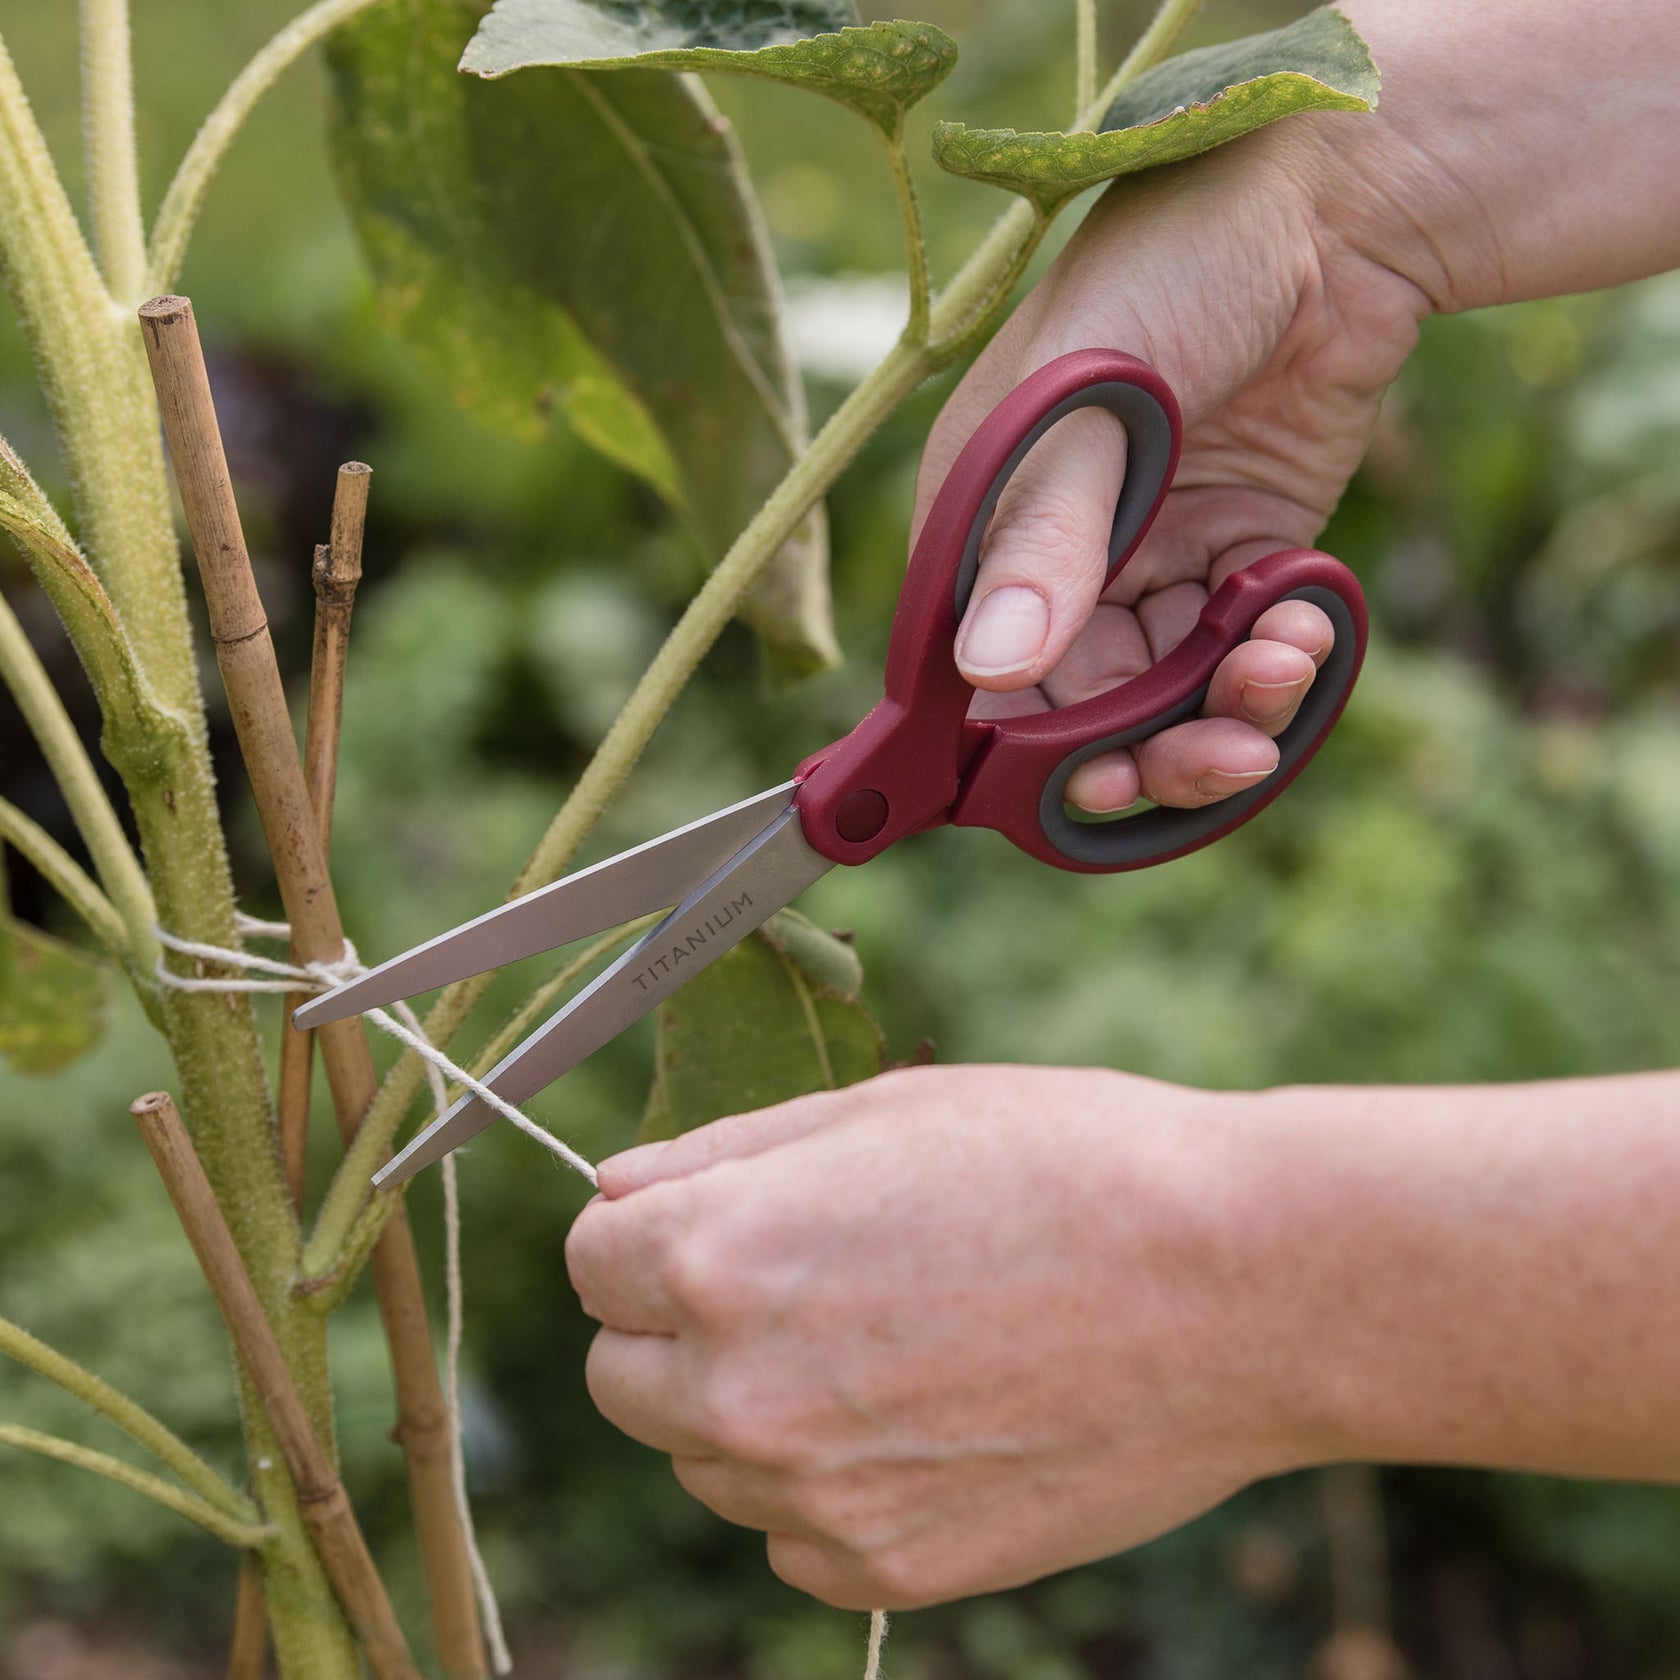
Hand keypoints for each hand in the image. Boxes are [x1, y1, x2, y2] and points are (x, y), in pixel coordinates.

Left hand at [566, 1066, 1292, 1608]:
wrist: (1235, 1286)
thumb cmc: (1065, 1164)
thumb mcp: (878, 1113)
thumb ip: (717, 1157)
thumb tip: (614, 1192)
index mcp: (721, 1255)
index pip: (590, 1260)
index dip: (645, 1234)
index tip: (703, 1227)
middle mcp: (741, 1389)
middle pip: (620, 1375)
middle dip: (676, 1327)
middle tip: (796, 1283)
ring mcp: (812, 1496)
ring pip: (705, 1460)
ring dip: (751, 1407)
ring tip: (885, 1344)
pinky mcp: (888, 1570)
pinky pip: (791, 1537)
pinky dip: (825, 1488)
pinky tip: (923, 1419)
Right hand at [928, 128, 1425, 811]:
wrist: (1332, 206)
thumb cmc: (1175, 270)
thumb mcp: (1091, 404)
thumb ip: (1046, 542)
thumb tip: (989, 670)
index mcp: (985, 522)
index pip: (976, 676)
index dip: (1020, 750)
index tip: (1087, 791)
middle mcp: (1057, 557)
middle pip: (1080, 712)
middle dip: (1151, 749)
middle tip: (1223, 757)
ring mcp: (1149, 561)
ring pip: (1168, 698)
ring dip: (1227, 710)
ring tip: (1283, 667)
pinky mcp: (1235, 556)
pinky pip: (1241, 652)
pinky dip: (1279, 660)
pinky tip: (1309, 619)